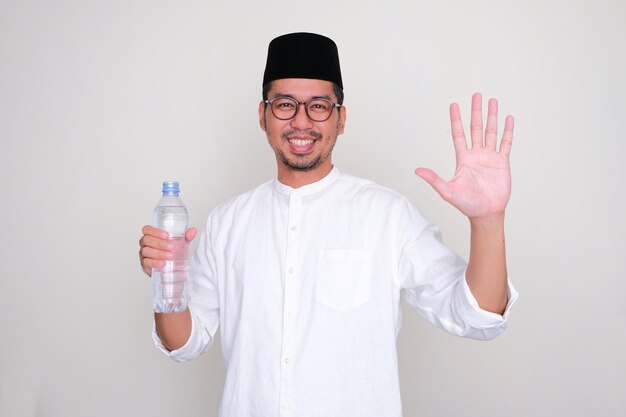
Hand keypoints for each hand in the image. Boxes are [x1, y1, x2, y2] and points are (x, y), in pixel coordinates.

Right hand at [138, 226, 196, 275]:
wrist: (170, 267)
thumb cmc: (171, 251)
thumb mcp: (179, 243)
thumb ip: (186, 236)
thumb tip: (193, 231)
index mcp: (151, 235)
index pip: (147, 229)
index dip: (155, 231)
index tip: (167, 235)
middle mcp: (145, 244)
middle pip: (146, 240)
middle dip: (160, 243)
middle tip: (172, 247)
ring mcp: (143, 254)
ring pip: (147, 251)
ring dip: (159, 253)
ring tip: (171, 256)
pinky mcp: (145, 264)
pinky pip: (146, 262)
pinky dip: (155, 262)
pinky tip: (163, 263)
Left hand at [415, 92, 513, 220]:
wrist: (485, 213)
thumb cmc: (466, 204)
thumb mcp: (447, 191)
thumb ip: (434, 179)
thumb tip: (417, 171)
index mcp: (463, 158)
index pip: (458, 134)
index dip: (456, 119)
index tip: (454, 105)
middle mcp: (476, 154)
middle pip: (476, 127)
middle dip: (476, 111)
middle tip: (476, 95)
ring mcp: (490, 157)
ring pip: (491, 131)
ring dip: (492, 116)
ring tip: (492, 101)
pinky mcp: (502, 162)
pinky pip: (505, 143)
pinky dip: (507, 131)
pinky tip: (508, 118)